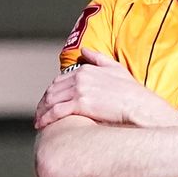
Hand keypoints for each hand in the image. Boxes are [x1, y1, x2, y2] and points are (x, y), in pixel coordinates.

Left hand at [34, 48, 177, 128]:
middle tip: (40, 112)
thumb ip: (98, 58)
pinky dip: (47, 118)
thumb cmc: (131, 91)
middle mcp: (80, 78)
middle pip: (52, 90)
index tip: (48, 101)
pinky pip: (57, 111)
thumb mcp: (116, 68)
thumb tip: (84, 51)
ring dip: (42, 111)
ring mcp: (79, 90)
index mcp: (86, 69)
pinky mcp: (80, 104)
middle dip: (43, 102)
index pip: (60, 80)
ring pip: (52, 100)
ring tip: (39, 121)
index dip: (51, 91)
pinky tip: (42, 125)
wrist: (139, 105)